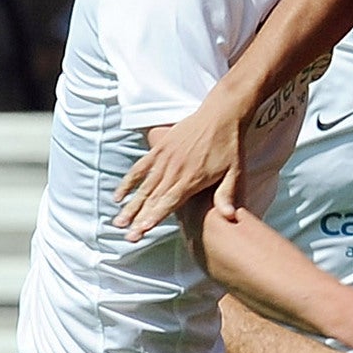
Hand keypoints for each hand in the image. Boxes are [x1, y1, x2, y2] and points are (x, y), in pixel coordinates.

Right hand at [115, 109, 250, 241]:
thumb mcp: (235, 172)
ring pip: (143, 187)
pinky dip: (128, 182)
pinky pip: (139, 168)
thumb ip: (227, 195)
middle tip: (127, 237)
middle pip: (152, 199)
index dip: (153, 218)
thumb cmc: (230, 146)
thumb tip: (229, 217)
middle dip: (138, 219)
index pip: (168, 203)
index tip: (140, 231)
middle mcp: (174, 170)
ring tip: (118, 222)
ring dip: (130, 205)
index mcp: (191, 179)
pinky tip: (118, 196)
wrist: (220, 116)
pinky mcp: (159, 148)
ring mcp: (164, 159)